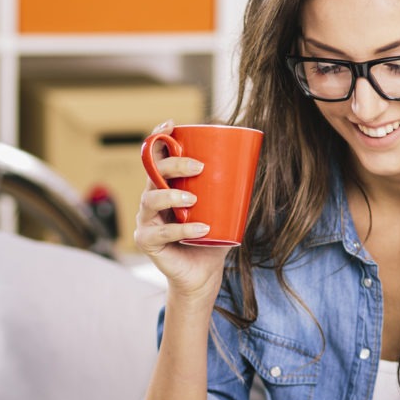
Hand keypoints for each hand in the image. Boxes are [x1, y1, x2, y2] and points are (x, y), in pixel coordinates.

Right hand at [135, 122, 229, 300]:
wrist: (202, 275)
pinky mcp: (147, 242)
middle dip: (174, 164)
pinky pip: (162, 233)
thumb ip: (230, 189)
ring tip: (193, 200)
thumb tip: (253, 162)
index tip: (171, 124)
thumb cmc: (211, 239)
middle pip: (152, 173)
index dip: (159, 138)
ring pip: (150, 200)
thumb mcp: (222, 210)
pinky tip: (201, 230)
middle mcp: (150, 200)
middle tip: (200, 166)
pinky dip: (183, 229)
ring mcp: (145, 221)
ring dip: (172, 195)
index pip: (156, 158)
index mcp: (165, 187)